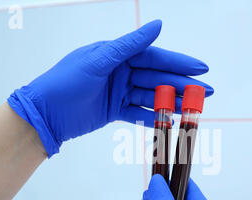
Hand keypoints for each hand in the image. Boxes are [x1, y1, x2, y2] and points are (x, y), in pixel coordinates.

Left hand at [8, 20, 212, 156]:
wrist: (44, 114)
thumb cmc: (65, 81)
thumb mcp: (98, 60)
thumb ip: (129, 45)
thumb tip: (158, 25)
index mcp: (117, 55)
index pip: (154, 57)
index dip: (179, 62)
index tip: (201, 68)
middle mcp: (121, 72)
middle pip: (157, 78)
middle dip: (182, 85)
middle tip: (207, 93)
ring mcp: (118, 92)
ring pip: (151, 97)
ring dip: (172, 103)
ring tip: (194, 108)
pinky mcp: (114, 111)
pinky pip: (138, 114)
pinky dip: (153, 118)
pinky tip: (170, 121)